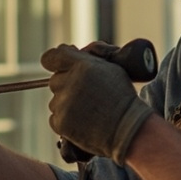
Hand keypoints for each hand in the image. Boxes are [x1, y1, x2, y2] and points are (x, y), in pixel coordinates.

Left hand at [41, 44, 152, 164]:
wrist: (128, 130)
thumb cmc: (123, 98)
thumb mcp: (112, 68)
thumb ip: (89, 57)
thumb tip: (68, 50)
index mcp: (83, 66)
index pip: (51, 57)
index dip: (54, 61)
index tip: (60, 66)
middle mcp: (70, 83)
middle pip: (55, 80)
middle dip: (67, 85)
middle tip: (87, 94)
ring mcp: (63, 104)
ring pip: (56, 100)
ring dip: (67, 103)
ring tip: (89, 110)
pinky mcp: (60, 123)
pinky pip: (55, 117)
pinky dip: (66, 119)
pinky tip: (84, 121)